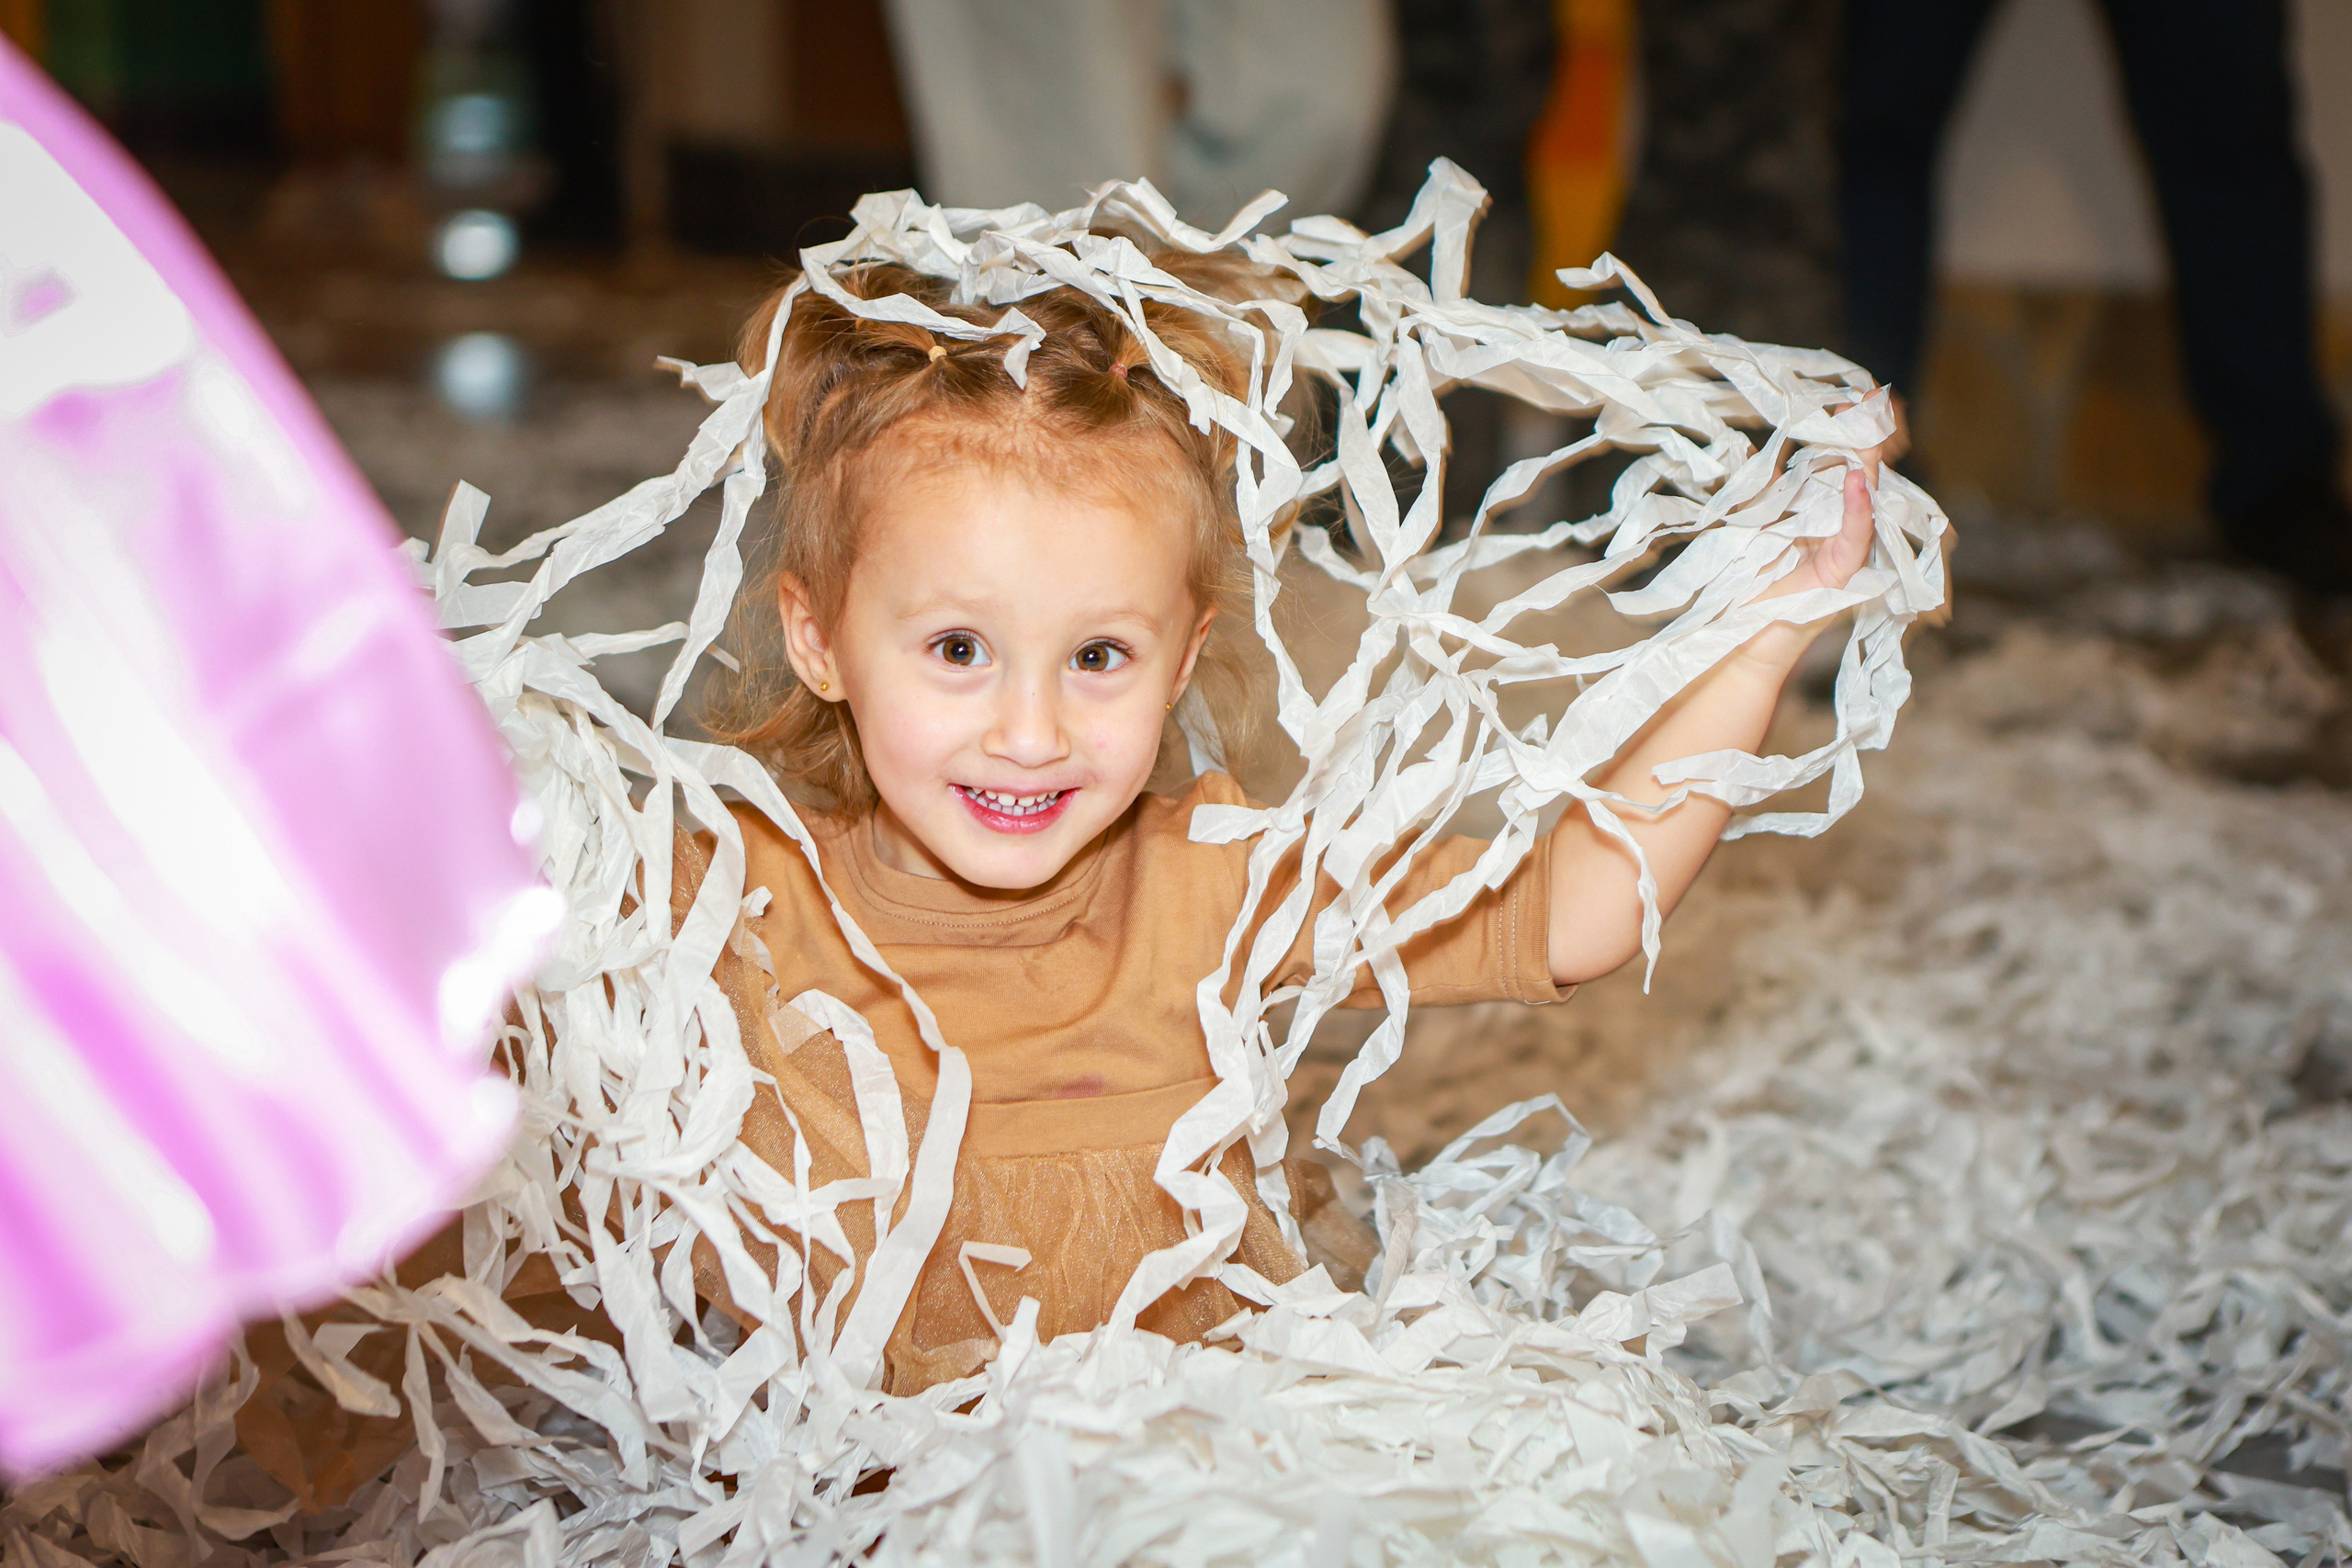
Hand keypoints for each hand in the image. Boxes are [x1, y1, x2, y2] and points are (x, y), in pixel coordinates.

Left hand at [1736, 414, 1890, 668]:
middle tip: (1869, 397)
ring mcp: (1845, 551)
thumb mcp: (1752, 525)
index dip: (1850, 431)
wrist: (1739, 637)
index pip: (1844, 463)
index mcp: (1822, 513)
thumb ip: (1760, 491)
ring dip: (1868, 460)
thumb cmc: (1748, 586)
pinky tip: (1856, 481)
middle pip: (1865, 473)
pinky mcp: (1840, 574)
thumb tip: (1750, 450)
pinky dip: (1857, 509)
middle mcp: (1841, 528)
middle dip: (1869, 434)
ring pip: (1868, 500)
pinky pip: (1855, 538)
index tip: (1852, 396)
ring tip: (1869, 425)